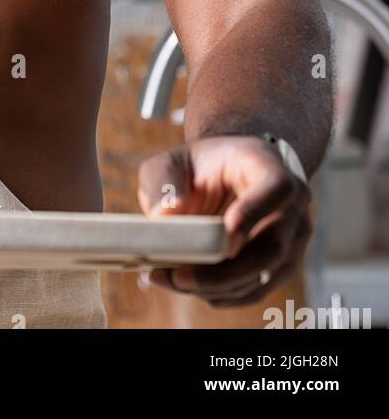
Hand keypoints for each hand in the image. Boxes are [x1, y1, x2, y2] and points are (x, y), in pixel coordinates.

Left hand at [137, 135, 311, 307]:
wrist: (225, 176)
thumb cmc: (199, 166)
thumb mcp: (171, 161)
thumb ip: (162, 182)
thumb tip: (164, 215)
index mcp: (269, 168)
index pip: (275, 189)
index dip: (251, 215)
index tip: (224, 240)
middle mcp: (292, 207)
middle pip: (271, 248)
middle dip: (223, 271)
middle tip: (180, 277)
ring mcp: (292, 241)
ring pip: (262, 276)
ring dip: (216, 287)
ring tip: (173, 280)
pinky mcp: (281, 268)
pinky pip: (254, 290)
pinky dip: (221, 293)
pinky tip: (188, 285)